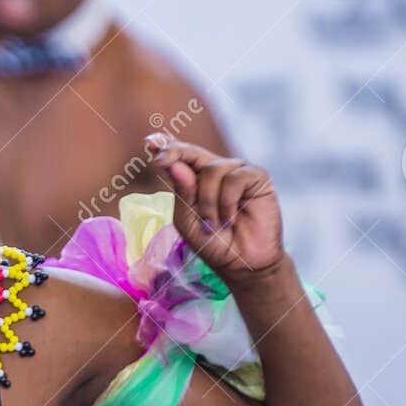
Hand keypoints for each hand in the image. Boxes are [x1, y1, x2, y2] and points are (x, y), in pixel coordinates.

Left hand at [144, 134, 285, 281]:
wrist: (242, 262)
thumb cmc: (212, 242)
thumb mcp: (187, 219)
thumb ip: (183, 193)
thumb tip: (177, 165)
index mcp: (194, 179)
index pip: (179, 157)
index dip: (165, 146)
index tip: (149, 142)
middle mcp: (214, 170)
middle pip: (192, 152)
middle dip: (175, 153)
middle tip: (161, 160)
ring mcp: (235, 171)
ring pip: (212, 169)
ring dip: (207, 201)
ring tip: (212, 223)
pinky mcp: (256, 177)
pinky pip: (234, 178)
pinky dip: (227, 202)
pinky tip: (229, 219)